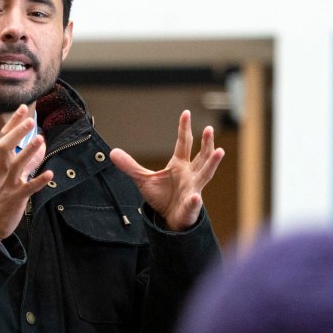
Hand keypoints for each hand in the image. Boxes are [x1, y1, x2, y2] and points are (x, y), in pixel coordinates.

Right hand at [0, 105, 53, 239]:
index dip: (13, 123)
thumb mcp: (12, 174)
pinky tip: (49, 174)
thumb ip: (28, 159)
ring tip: (41, 139)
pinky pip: (28, 188)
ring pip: (16, 165)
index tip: (23, 108)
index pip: (4, 137)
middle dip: (17, 133)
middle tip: (30, 120)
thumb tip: (42, 143)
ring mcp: (9, 184)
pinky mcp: (17, 198)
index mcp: (1, 162)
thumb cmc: (2, 195)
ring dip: (28, 152)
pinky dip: (39, 181)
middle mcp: (3, 170)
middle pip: (4, 146)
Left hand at [109, 110, 223, 231]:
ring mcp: (193, 188)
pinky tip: (195, 197)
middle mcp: (190, 173)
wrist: (169, 218)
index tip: (186, 113)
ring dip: (212, 163)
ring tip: (219, 151)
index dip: (184, 128)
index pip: (183, 143)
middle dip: (206, 142)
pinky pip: (193, 202)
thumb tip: (112, 152)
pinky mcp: (191, 206)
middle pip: (201, 155)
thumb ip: (130, 165)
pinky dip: (194, 201)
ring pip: (205, 174)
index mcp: (179, 164)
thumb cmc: (161, 196)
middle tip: (209, 129)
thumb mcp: (143, 179)